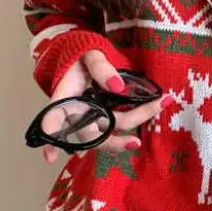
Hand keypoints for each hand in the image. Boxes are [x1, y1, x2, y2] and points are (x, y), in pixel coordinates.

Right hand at [41, 50, 169, 164]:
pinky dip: (141, 116)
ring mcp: (92, 118)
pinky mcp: (107, 117)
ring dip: (135, 124)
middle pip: (91, 136)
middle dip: (113, 142)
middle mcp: (77, 114)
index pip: (54, 117)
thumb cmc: (80, 58)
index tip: (50, 156)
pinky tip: (159, 104)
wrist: (85, 60)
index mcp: (64, 98)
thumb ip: (99, 67)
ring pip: (110, 132)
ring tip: (161, 104)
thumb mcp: (87, 54)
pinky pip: (121, 124)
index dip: (53, 135)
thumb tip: (117, 86)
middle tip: (134, 142)